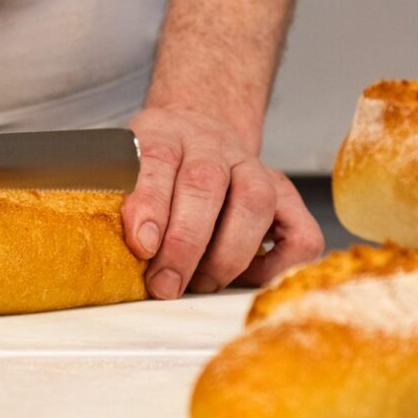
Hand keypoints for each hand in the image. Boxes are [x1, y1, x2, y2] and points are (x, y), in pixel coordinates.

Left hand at [122, 107, 323, 298]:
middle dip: (185, 243)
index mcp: (166, 133)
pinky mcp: (284, 195)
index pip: (158, 158)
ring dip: (227, 254)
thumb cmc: (156, 168)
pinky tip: (246, 276)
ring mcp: (254, 168)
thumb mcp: (125, 168)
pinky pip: (300, 232)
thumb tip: (117, 255)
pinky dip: (279, 264)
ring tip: (201, 284)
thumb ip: (122, 201)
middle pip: (205, 182)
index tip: (141, 245)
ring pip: (255, 202)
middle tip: (165, 285)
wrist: (197, 132)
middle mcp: (213, 145)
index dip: (150, 203)